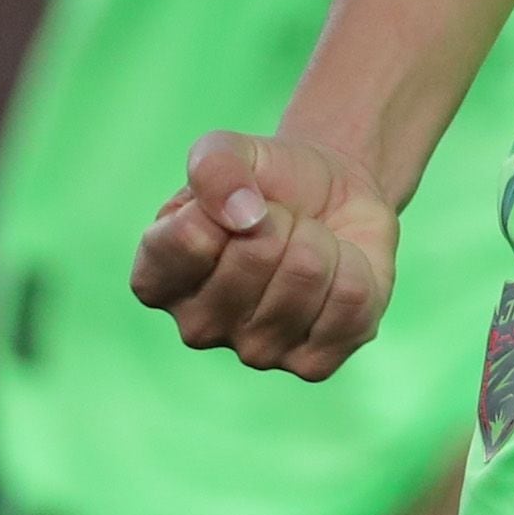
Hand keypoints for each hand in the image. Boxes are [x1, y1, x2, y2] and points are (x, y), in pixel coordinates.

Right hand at [131, 130, 398, 379]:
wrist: (330, 200)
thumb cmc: (266, 180)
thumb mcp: (230, 149)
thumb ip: (214, 166)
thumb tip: (242, 213)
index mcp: (158, 278)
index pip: (189, 239)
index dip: (225, 200)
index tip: (237, 195)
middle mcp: (197, 327)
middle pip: (257, 253)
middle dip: (282, 217)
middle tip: (281, 219)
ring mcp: (256, 352)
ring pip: (308, 272)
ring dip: (319, 238)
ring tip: (308, 242)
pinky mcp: (313, 364)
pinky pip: (350, 299)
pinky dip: (355, 265)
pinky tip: (335, 270)